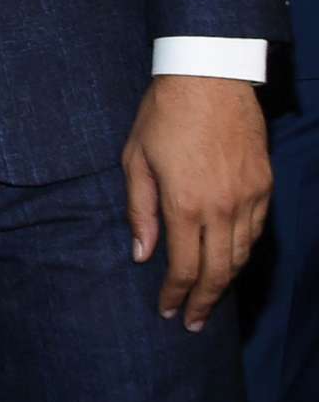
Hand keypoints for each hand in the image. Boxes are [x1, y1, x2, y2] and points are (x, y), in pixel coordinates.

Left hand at [124, 75, 270, 330]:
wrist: (209, 78)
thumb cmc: (162, 115)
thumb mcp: (135, 160)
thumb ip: (140, 210)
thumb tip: (141, 254)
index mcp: (184, 204)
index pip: (184, 267)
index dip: (176, 295)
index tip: (168, 312)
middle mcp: (222, 207)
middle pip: (219, 271)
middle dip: (205, 302)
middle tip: (194, 323)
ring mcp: (249, 198)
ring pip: (242, 254)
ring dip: (226, 280)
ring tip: (210, 297)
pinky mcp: (265, 185)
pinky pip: (257, 231)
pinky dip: (243, 251)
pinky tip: (229, 259)